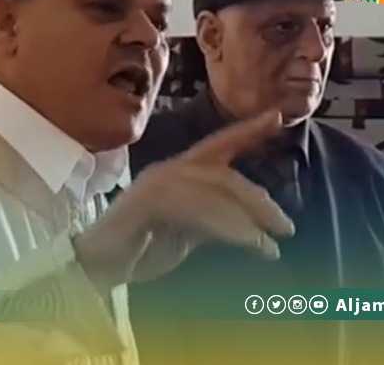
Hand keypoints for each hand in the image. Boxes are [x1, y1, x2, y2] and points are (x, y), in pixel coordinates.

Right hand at [73, 110, 294, 290]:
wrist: (97, 267)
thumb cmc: (140, 250)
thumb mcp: (187, 233)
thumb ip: (213, 220)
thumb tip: (251, 225)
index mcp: (178, 172)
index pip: (217, 145)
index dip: (247, 130)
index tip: (277, 117)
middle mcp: (168, 171)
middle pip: (223, 175)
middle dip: (259, 201)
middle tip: (286, 228)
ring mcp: (155, 184)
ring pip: (213, 190)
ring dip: (247, 220)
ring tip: (269, 248)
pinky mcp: (147, 202)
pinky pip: (196, 209)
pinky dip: (228, 228)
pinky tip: (249, 245)